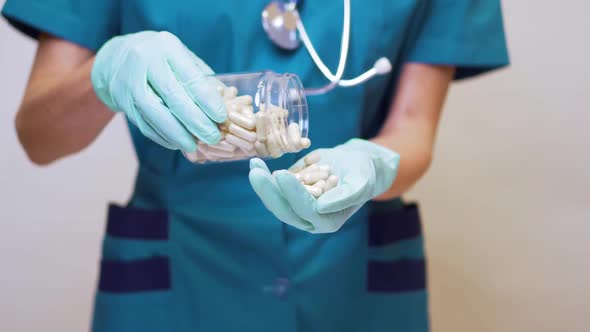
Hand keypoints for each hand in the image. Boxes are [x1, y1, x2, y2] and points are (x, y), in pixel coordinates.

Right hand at [91, 31, 225, 150]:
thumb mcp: (183, 57)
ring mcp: (130, 81)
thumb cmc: (162, 58)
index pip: (191, 77)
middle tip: (213, 137)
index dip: (207, 101)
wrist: (117, 57)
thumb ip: (202, 79)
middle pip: (173, 97)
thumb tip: (225, 106)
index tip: (221, 118)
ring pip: (155, 114)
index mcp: (167, 47)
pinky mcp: (121, 100)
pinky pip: (144, 123)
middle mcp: (145, 62)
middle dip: (196, 122)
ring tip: (194, 145)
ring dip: (177, 134)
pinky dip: (162, 136)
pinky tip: (177, 143)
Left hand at [249, 139, 399, 232]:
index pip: (306, 209)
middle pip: (284, 209)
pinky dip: (264, 176)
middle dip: (268, 191)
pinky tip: (257, 164)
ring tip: (254, 164)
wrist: (356, 163)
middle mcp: (309, 218)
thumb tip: (321, 206)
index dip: (292, 193)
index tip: (281, 174)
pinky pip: (274, 188)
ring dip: (262, 183)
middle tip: (256, 172)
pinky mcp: (290, 194)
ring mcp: (297, 206)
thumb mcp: (361, 183)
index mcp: (327, 220)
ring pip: (275, 199)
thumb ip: (344, 197)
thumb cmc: (363, 174)